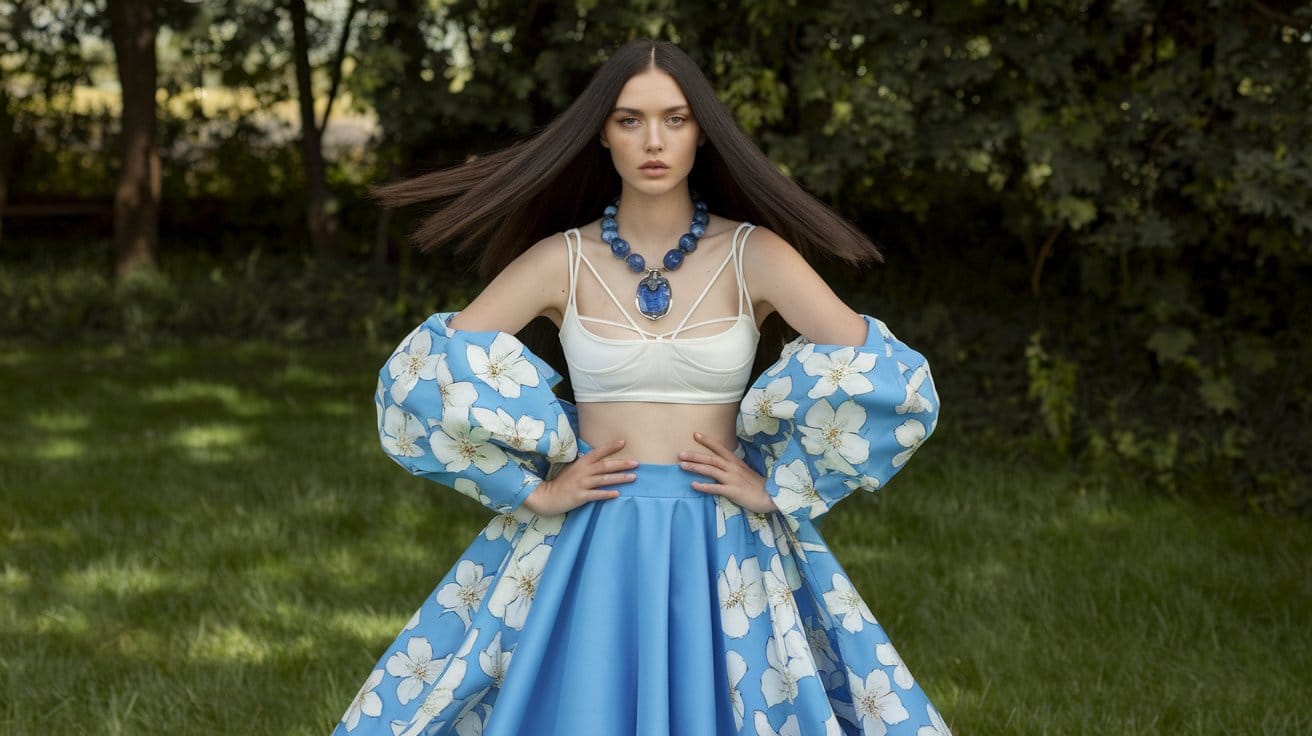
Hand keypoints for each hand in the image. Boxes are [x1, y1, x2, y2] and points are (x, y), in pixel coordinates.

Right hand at [522, 439, 637, 515]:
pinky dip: (607, 494)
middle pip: (605, 466)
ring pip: (604, 479)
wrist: (547, 496)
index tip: (623, 442)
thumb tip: (602, 461)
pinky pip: (596, 495)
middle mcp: (583, 471)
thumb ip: (587, 465)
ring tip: (633, 477)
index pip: (598, 452)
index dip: (611, 447)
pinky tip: (617, 494)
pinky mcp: (580, 496)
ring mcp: (581, 484)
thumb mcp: (573, 469)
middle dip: (621, 464)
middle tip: (636, 463)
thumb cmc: (562, 482)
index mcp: (582, 463)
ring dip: (619, 478)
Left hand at [679, 432, 778, 513]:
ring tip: (682, 466)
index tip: (695, 434)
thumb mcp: (744, 471)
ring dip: (695, 467)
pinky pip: (715, 488)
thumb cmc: (755, 484)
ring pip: (711, 471)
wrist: (770, 496)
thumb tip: (719, 465)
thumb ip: (731, 467)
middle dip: (695, 455)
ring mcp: (732, 479)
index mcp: (735, 462)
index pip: (719, 448)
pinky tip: (693, 485)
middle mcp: (732, 468)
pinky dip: (703, 486)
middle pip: (711, 459)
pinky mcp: (732, 491)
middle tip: (680, 454)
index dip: (707, 441)